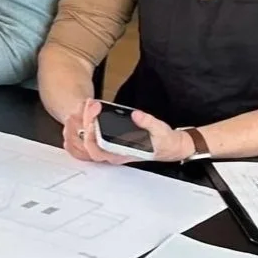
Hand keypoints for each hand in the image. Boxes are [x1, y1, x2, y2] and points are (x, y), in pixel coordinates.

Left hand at [61, 99, 184, 164]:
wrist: (170, 146)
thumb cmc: (164, 143)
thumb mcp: (160, 131)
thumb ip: (148, 123)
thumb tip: (135, 115)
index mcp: (123, 154)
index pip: (99, 150)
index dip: (91, 137)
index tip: (92, 121)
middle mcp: (114, 153)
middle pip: (90, 143)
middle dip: (88, 122)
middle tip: (92, 106)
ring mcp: (112, 147)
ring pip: (92, 137)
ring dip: (88, 119)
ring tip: (91, 103)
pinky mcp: (114, 139)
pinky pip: (97, 132)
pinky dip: (93, 119)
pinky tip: (94, 108)